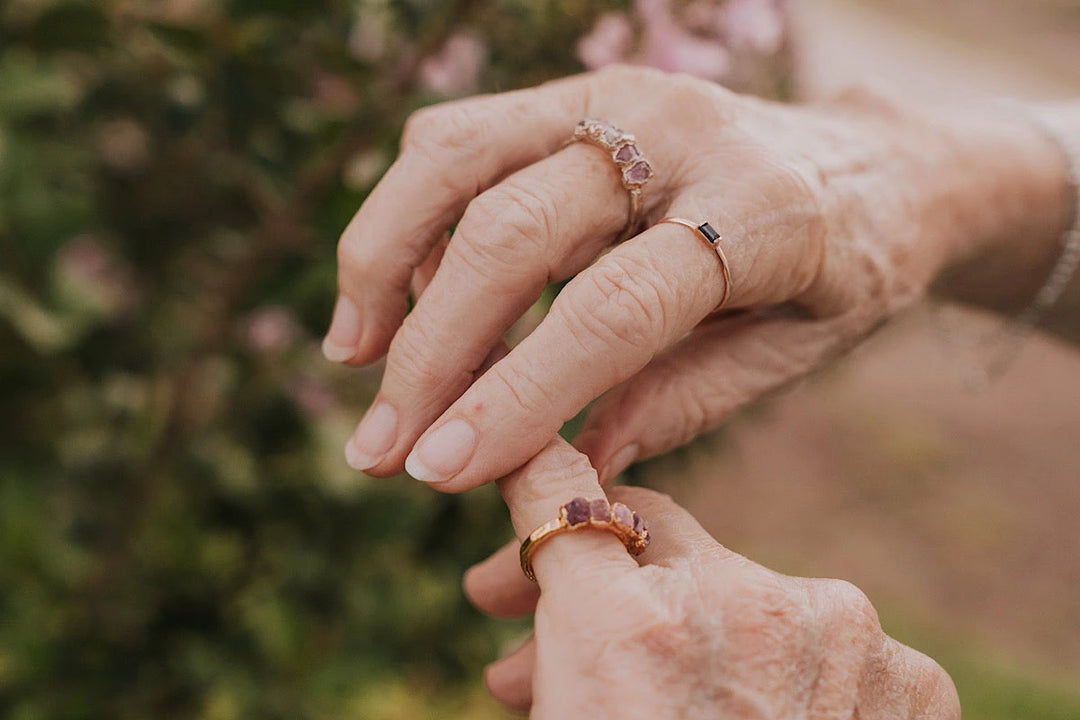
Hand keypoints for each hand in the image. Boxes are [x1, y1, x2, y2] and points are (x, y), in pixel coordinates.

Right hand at [326, 64, 1058, 487]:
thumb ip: (686, 398)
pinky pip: (459, 139)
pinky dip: (405, 217)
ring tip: (354, 362)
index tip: (441, 472)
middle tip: (380, 451)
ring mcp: (620, 96)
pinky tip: (390, 295)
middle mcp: (682, 132)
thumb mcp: (799, 348)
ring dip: (383, 266)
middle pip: (514, 231)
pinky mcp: (575, 91)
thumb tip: (572, 464)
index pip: (613, 310)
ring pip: (456, 159)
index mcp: (767, 212)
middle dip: (430, 351)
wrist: (874, 161)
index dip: (517, 395)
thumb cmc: (843, 269)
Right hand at [467, 439, 960, 717]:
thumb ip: (564, 618)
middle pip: (657, 545)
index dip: (543, 508)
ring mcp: (842, 638)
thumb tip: (553, 538)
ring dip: (693, 635)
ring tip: (641, 704)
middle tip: (530, 653)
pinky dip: (787, 672)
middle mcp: (745, 603)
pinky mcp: (909, 679)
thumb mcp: (570, 713)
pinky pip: (824, 641)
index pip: (572, 499)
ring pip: (742, 593)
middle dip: (596, 590)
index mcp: (632, 627)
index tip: (526, 534)